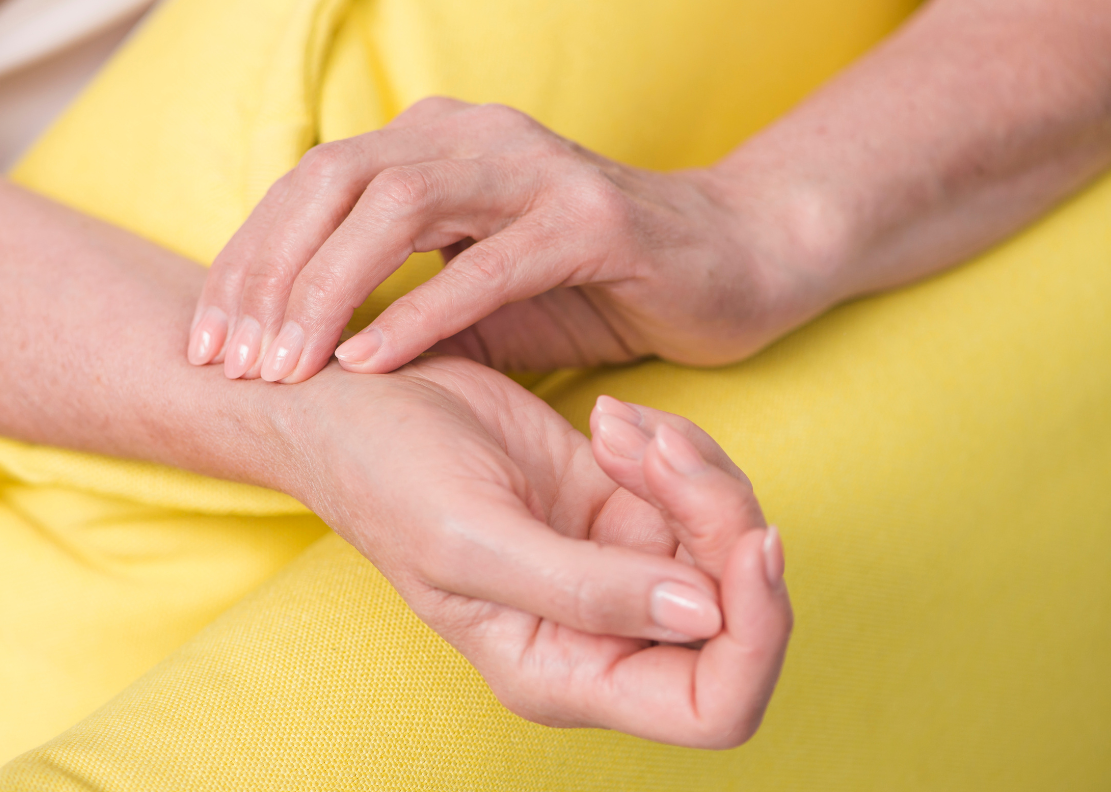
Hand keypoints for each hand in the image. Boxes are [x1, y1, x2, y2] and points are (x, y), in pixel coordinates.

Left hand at [188, 97, 818, 382]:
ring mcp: (536, 168)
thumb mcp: (473, 297)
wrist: (734, 261)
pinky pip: (491, 263)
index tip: (207, 341)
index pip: (311, 183)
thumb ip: (395, 305)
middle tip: (230, 358)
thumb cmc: (591, 286)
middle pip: (335, 179)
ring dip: (328, 290)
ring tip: (286, 365)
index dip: (248, 260)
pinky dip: (423, 312)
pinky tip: (370, 362)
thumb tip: (293, 354)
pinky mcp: (595, 218)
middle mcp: (474, 136)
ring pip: (400, 206)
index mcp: (434, 143)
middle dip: (268, 273)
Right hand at [286, 356, 790, 746]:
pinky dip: (678, 448)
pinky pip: (697, 492)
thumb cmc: (386, 478)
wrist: (355, 405)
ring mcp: (617, 572)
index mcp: (562, 673)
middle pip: (737, 615)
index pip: (710, 707)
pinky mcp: (620, 510)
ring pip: (726, 544)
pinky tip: (615, 419)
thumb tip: (705, 615)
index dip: (756, 636)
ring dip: (697, 473)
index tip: (750, 543)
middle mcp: (600, 637)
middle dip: (726, 526)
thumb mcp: (471, 539)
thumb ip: (585, 590)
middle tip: (663, 453)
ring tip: (619, 426)